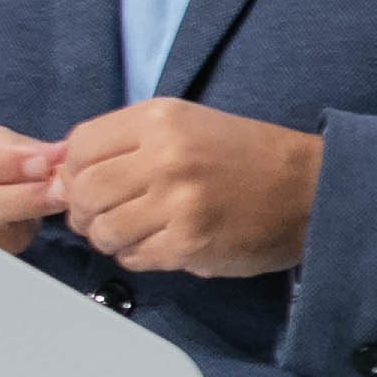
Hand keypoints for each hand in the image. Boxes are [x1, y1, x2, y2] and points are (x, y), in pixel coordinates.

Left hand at [51, 98, 322, 275]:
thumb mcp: (187, 124)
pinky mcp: (190, 244)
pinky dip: (135, 255)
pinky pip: (134, 256)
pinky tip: (157, 244)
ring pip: (103, 229)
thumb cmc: (247, 156)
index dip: (73, 170)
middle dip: (85, 209)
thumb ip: (128, 141)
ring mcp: (177, 204)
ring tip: (132, 232)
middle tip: (104, 214)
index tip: (88, 182)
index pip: (80, 146)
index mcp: (161, 120)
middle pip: (83, 191)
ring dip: (108, 237)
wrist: (311, 189)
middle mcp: (165, 158)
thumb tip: (65, 173)